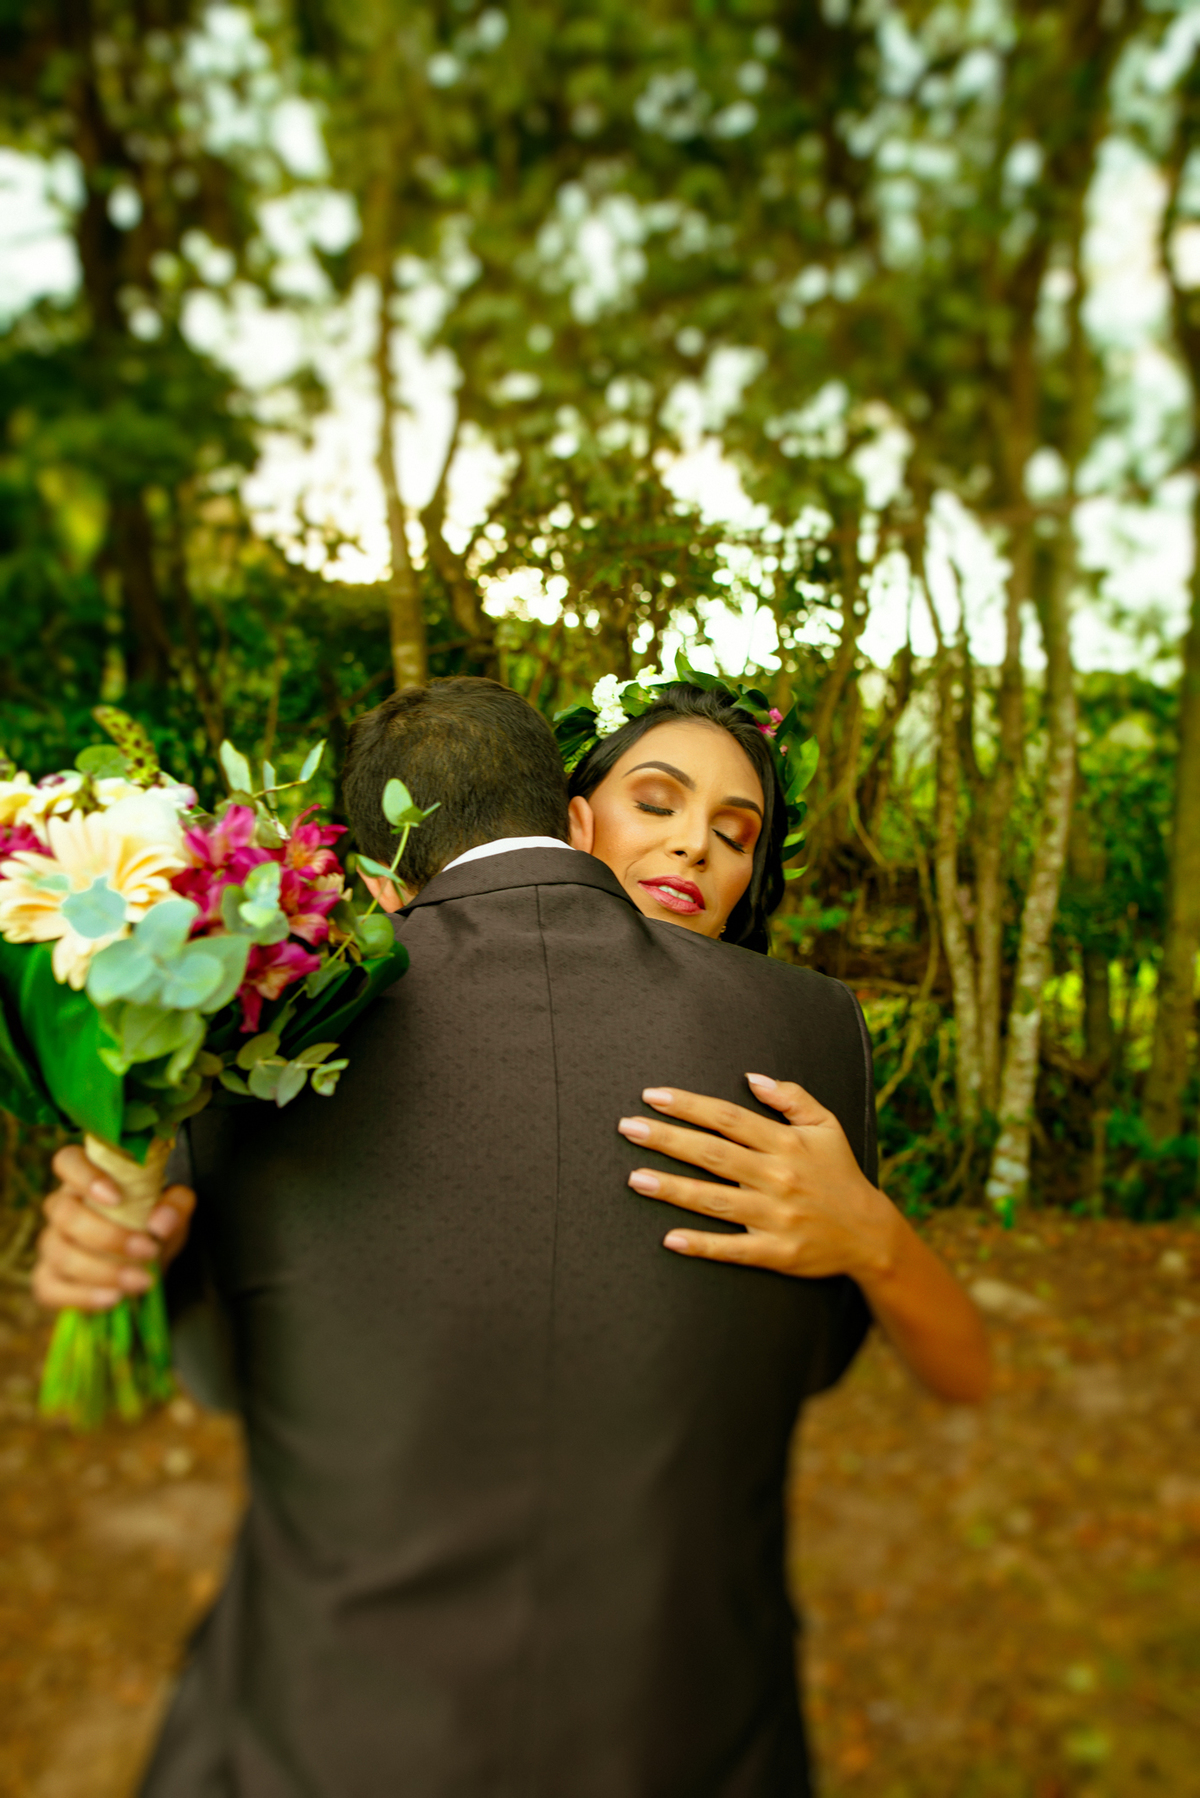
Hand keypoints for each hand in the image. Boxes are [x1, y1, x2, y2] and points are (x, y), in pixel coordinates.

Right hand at [32, 1144, 195, 1312]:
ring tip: (142, 1281)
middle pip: (64, 1213)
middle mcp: (62, 1208)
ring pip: (61, 1253)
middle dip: (108, 1236)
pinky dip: (83, 1296)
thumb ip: (175, 1206)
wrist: (142, 1270)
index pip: (67, 1161)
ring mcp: (52, 1245)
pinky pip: (50, 1288)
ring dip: (104, 1270)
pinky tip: (113, 1298)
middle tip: (149, 1250)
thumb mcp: (173, 1213)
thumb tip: (162, 1220)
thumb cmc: (151, 1229)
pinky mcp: (47, 1280)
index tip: (117, 1197)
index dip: (85, 1176)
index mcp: (88, 1180)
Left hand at [617, 1073, 898, 1281]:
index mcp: (786, 1143)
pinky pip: (733, 1249)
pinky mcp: (776, 1252)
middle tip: (627, 1128)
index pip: (728, 1118)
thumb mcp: (827, 1126)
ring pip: (714, 1200)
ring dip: (672, 1188)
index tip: (652, 1096)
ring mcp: (775, 1216)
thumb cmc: (841, 1175)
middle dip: (667, 1139)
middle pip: (712, 1154)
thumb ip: (792, 1097)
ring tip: (634, 1178)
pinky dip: (702, 1244)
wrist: (871, 1235)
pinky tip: (670, 1239)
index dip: (689, 1105)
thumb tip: (752, 1076)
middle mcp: (777, 1177)